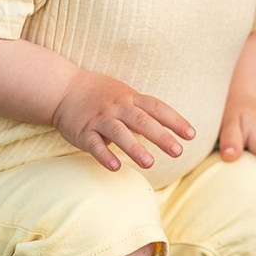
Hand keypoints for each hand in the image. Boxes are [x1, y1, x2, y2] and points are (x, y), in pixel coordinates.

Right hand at [52, 68, 195, 172]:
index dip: (175, 121)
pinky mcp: (83, 132)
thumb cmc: (101, 94)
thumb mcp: (125, 95)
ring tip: (150, 163)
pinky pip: (95, 144)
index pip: (158, 108)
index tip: (192, 135)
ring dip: (134, 148)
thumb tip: (170, 127)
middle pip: (142, 121)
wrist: (64, 88)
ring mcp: (100, 119)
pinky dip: (105, 155)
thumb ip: (144, 110)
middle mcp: (117, 107)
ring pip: (119, 133)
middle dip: (161, 136)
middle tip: (178, 151)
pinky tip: (116, 167)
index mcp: (131, 98)